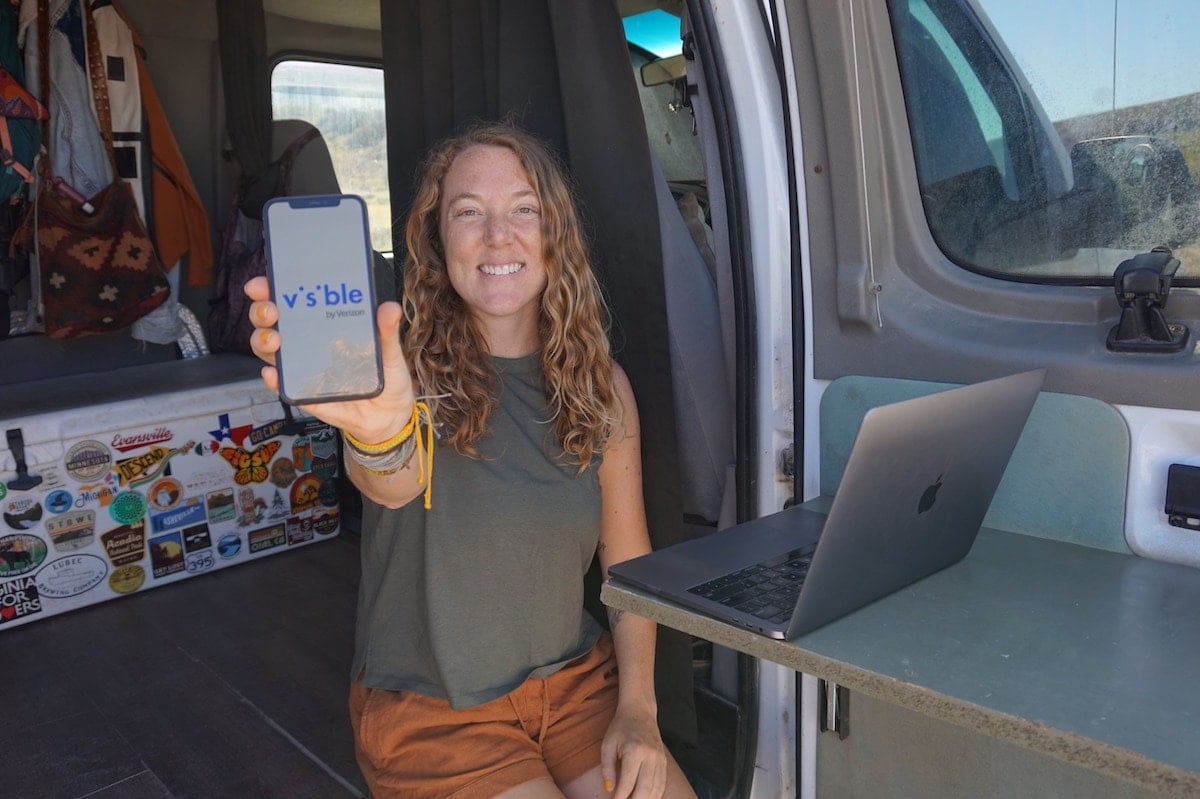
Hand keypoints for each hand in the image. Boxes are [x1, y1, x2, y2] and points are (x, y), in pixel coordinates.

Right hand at [243, 276, 415, 443]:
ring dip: (263, 342)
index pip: (292, 302)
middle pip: (271, 323)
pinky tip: (273, 374)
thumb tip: (389, 308)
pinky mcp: (305, 394)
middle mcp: (307, 344)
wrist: (389, 416)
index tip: (264, 283)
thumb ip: (387, 332)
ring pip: (269, 351)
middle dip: (261, 312)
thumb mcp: (390, 353)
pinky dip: (273, 381)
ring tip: (275, 340)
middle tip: (271, 311)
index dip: (272, 289)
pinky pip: (282, 387)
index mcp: (325, 326)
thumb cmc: (385, 377)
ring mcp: (303, 369)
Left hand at [601, 706, 668, 798]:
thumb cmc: (620, 727)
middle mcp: (650, 756)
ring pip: (656, 789)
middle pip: (645, 789)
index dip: (620, 798)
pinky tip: (646, 798)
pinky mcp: (664, 762)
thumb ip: (607, 768)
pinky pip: (662, 784)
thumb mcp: (607, 744)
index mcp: (635, 751)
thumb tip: (609, 789)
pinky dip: (655, 795)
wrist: (640, 711)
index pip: (628, 782)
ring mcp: (660, 759)